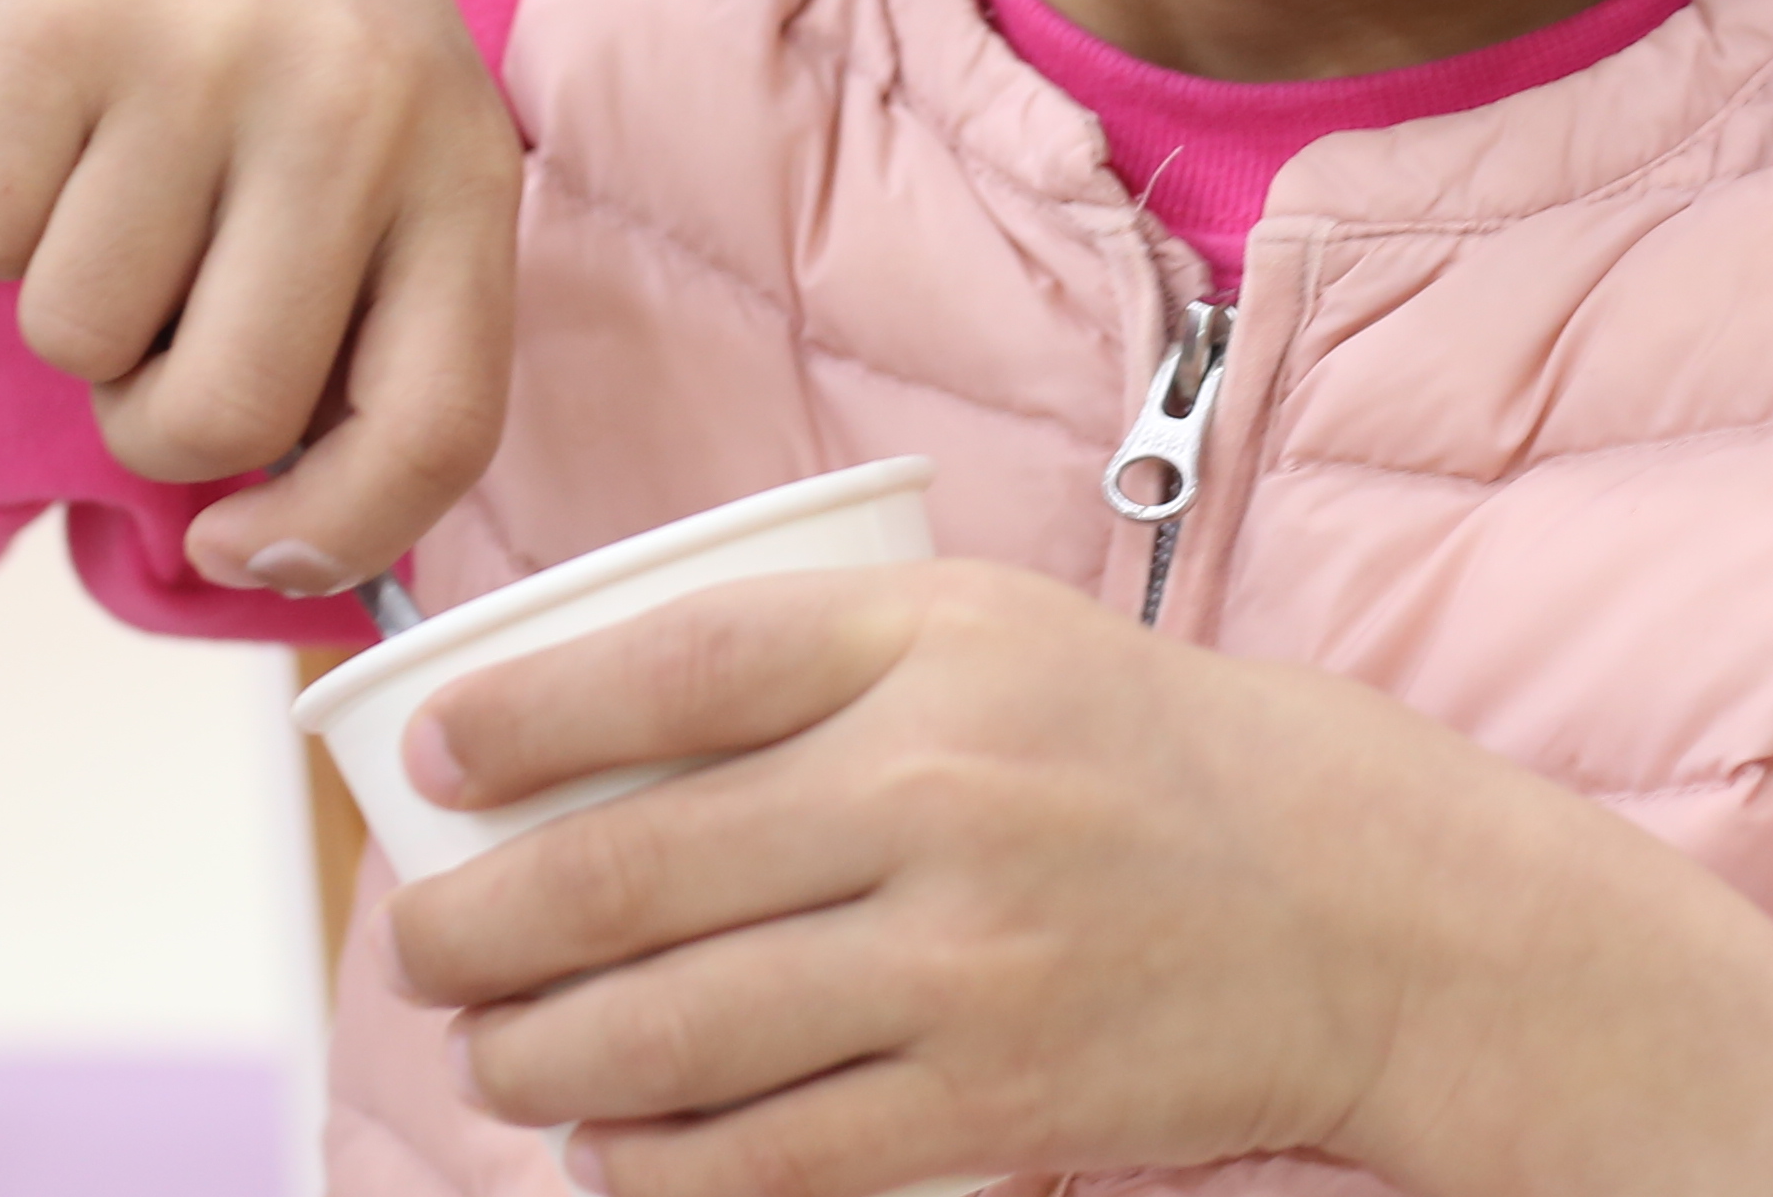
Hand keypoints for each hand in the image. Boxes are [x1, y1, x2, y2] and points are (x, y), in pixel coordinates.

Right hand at [0, 0, 516, 592]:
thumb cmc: (296, 41)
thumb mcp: (391, 154)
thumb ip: (370, 336)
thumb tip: (275, 560)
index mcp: (461, 161)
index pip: (435, 425)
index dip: (335, 537)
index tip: (243, 550)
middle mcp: (350, 102)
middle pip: (220, 415)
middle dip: (158, 422)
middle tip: (166, 324)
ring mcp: (202, 54)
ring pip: (77, 340)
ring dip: (75, 304)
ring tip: (129, 175)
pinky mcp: (60, 18)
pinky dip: (1, 214)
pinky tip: (65, 108)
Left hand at [386, 560, 1450, 1192]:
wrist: (1350, 905)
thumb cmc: (1134, 752)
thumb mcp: (987, 630)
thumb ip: (804, 652)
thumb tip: (571, 717)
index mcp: (930, 645)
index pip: (673, 668)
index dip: (517, 717)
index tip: (430, 761)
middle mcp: (938, 793)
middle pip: (627, 872)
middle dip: (475, 930)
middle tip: (422, 949)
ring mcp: (963, 961)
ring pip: (668, 1035)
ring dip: (534, 1062)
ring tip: (495, 1055)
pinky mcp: (991, 1104)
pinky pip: (768, 1160)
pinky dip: (652, 1170)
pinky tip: (603, 1153)